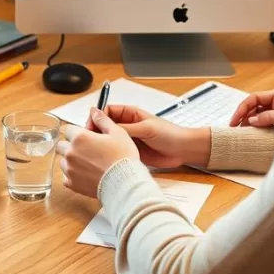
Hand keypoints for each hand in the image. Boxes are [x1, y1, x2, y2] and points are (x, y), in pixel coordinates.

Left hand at [57, 108, 139, 198]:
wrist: (124, 184)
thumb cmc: (122, 157)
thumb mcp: (117, 132)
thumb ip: (102, 120)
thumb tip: (93, 111)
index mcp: (80, 137)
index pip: (68, 129)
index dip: (77, 131)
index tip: (87, 136)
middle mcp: (71, 152)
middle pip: (62, 145)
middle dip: (71, 145)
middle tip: (87, 150)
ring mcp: (70, 169)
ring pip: (63, 161)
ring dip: (71, 160)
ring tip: (88, 163)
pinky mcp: (72, 184)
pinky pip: (66, 177)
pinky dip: (73, 176)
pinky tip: (86, 174)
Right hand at [90, 105, 210, 168]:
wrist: (183, 150)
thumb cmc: (169, 134)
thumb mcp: (146, 128)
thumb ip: (125, 126)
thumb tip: (104, 122)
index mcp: (130, 114)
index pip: (107, 112)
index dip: (97, 119)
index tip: (90, 128)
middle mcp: (127, 125)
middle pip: (105, 127)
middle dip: (97, 133)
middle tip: (90, 143)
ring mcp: (128, 139)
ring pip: (109, 140)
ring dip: (103, 146)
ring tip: (95, 153)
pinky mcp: (131, 152)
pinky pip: (117, 152)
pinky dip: (110, 155)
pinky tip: (105, 160)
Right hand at [229, 89, 273, 136]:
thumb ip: (272, 117)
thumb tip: (252, 120)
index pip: (254, 98)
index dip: (243, 108)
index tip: (235, 120)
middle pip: (253, 107)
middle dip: (242, 115)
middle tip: (234, 127)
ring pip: (257, 116)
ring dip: (248, 123)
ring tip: (240, 132)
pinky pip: (263, 125)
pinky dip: (255, 129)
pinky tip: (251, 134)